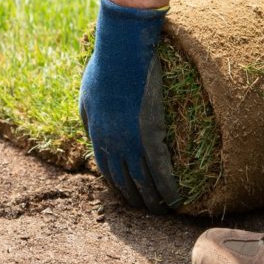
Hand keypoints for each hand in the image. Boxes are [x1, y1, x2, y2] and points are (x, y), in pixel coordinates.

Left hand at [79, 0, 181, 212]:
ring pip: (141, 181)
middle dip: (134, 199)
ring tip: (164, 212)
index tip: (127, 194)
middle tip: (147, 210)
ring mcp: (131, 141)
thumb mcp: (87, 93)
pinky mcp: (150, 134)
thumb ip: (89, 115)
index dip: (117, 185)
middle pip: (123, 181)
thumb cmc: (105, 65)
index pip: (106, 169)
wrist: (122, 50)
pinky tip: (176, 199)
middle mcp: (111, 143)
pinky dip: (167, 188)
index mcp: (96, 133)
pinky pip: (159, 170)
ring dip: (152, 200)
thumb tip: (91, 129)